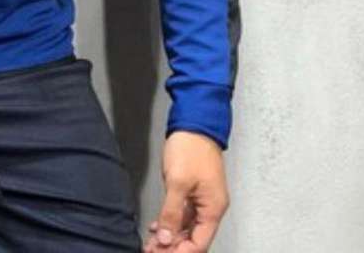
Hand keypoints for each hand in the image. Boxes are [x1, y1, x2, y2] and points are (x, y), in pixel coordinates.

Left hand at [143, 131, 229, 251]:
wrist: (194, 123)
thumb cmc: (190, 149)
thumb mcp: (178, 182)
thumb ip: (172, 212)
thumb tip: (166, 239)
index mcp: (213, 208)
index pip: (199, 243)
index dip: (180, 252)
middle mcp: (210, 208)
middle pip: (193, 238)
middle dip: (172, 246)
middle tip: (150, 250)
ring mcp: (201, 199)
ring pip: (186, 227)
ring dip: (169, 236)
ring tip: (150, 243)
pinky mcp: (192, 191)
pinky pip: (183, 214)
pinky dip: (170, 221)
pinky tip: (156, 226)